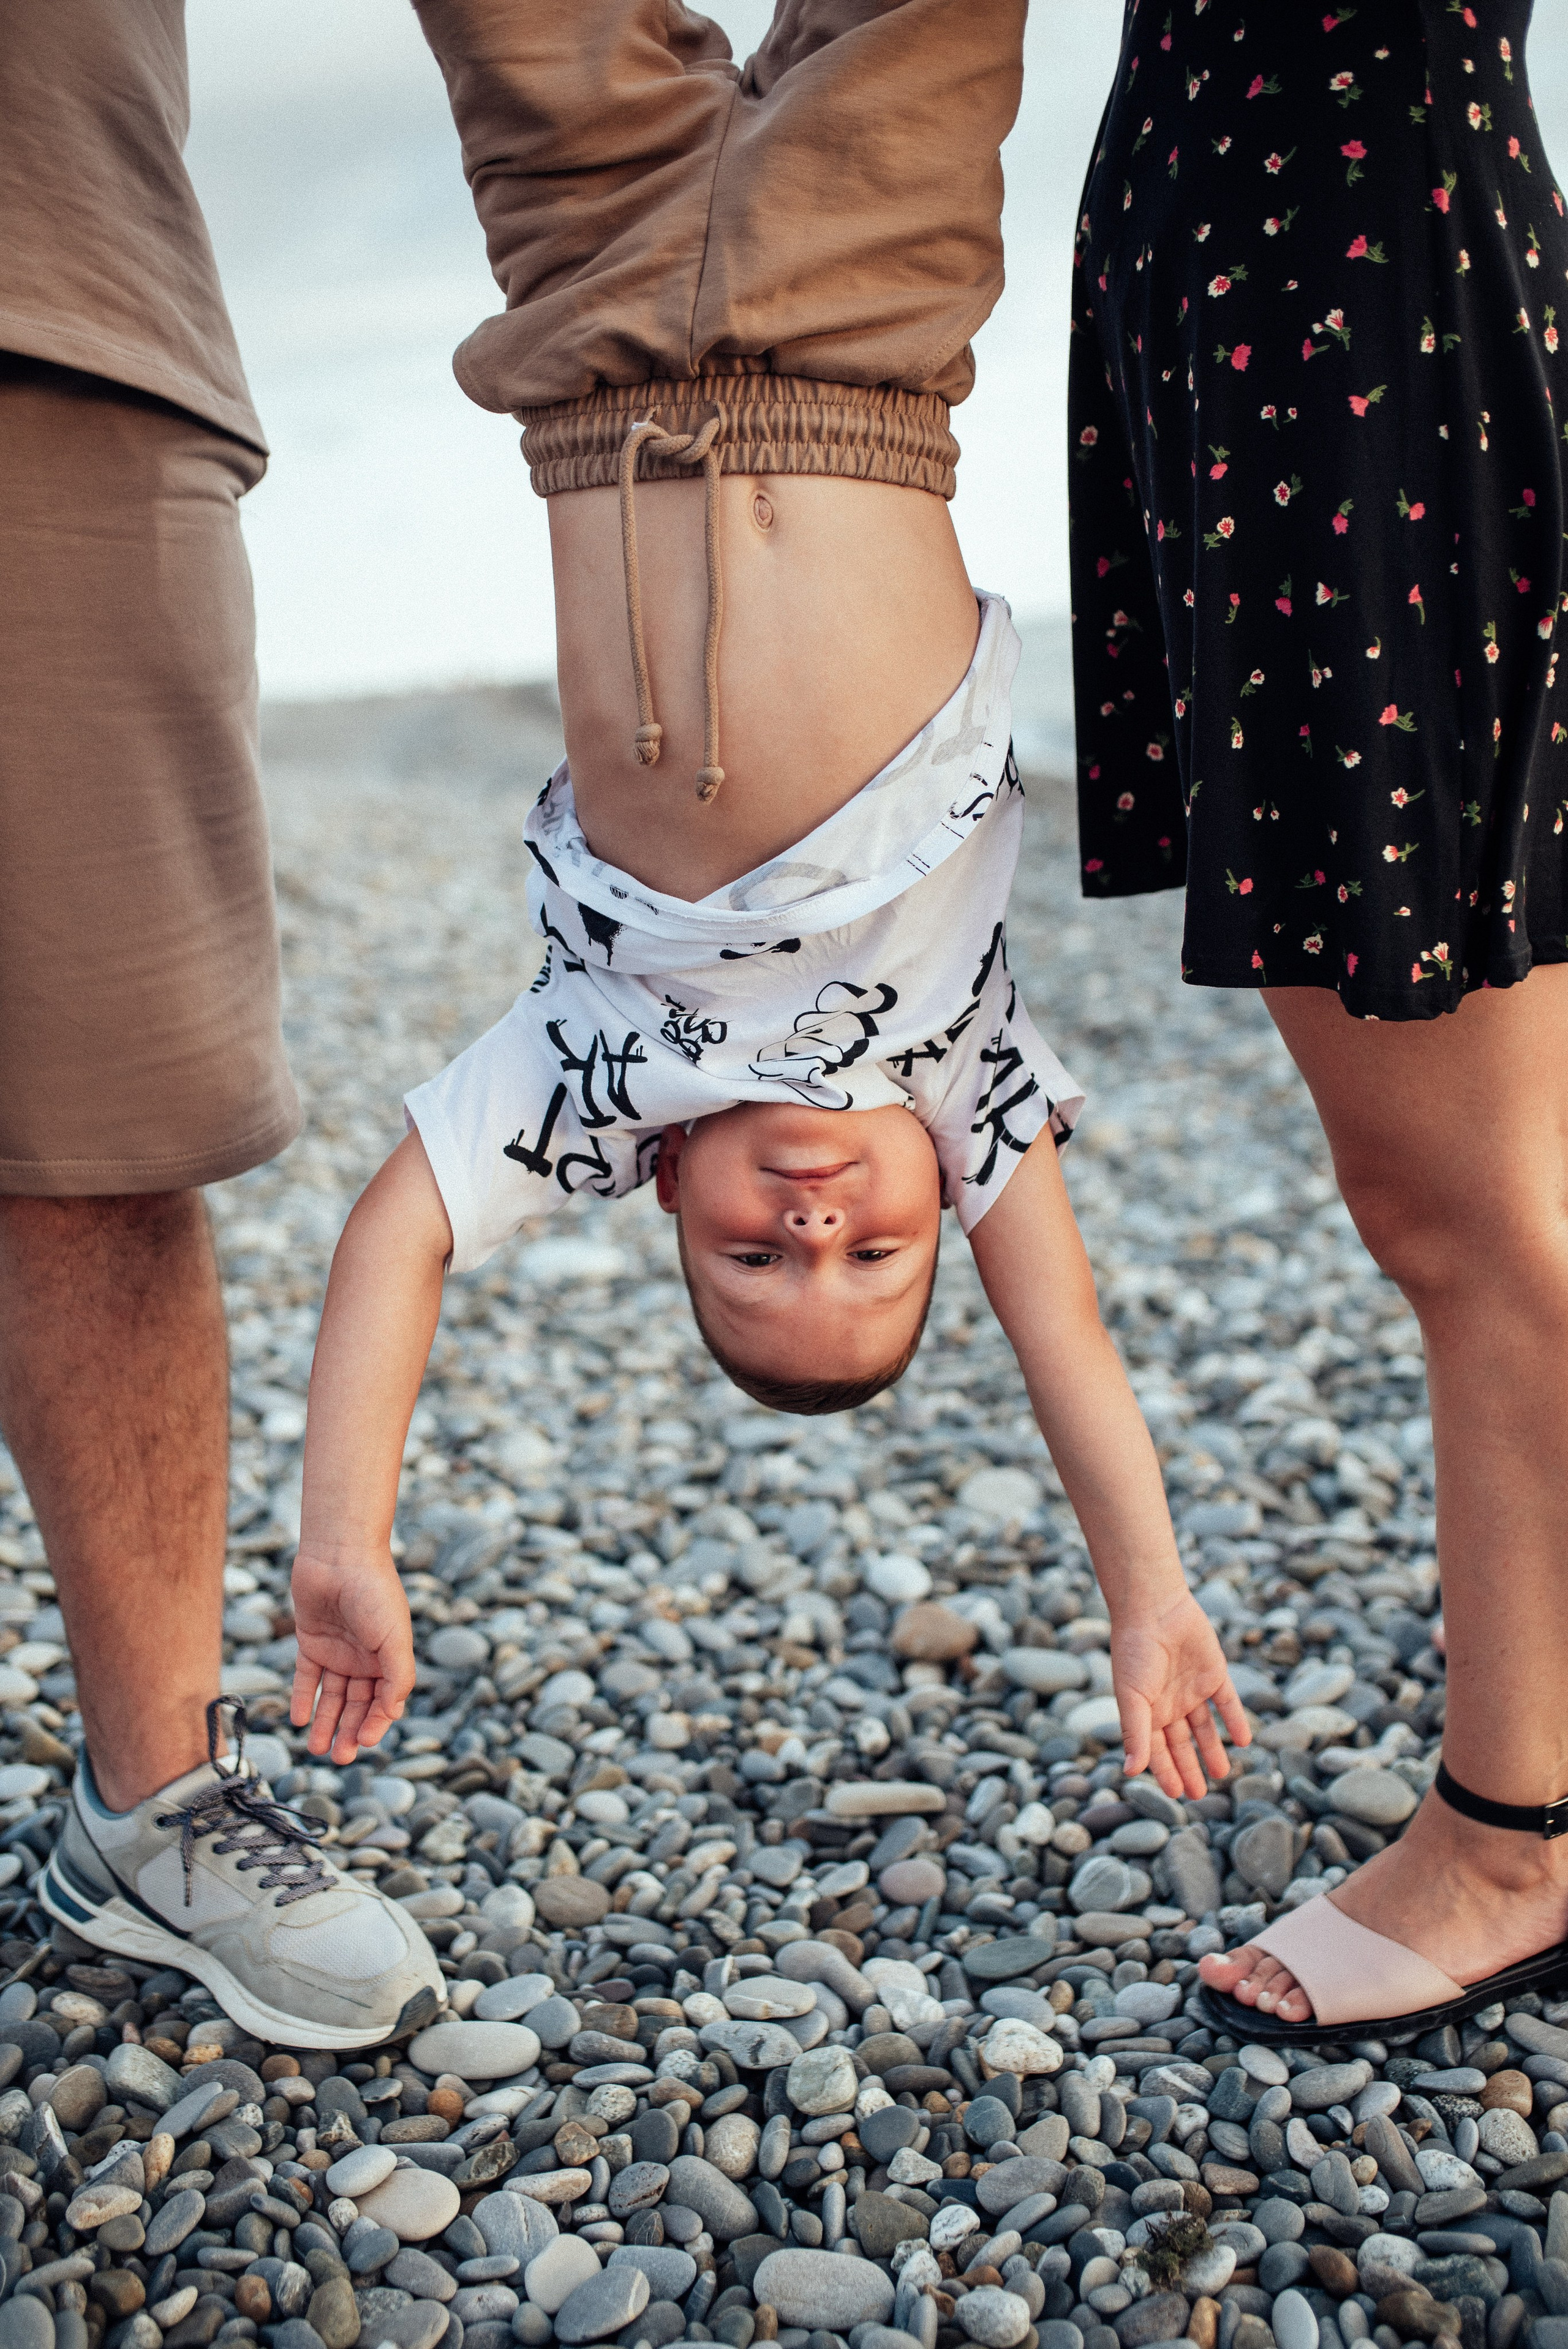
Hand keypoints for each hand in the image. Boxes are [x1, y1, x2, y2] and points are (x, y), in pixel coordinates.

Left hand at [290, 1547, 415, 1763]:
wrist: (339, 1556)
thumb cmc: (374, 1592)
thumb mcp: (394, 1637)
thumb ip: (398, 1676)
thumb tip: (392, 1713)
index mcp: (390, 1658)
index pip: (385, 1701)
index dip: (376, 1724)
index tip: (364, 1742)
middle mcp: (365, 1658)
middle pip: (357, 1704)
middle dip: (349, 1731)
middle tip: (339, 1758)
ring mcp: (337, 1651)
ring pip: (332, 1696)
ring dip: (325, 1723)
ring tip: (316, 1749)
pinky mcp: (311, 1642)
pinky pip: (308, 1677)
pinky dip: (304, 1698)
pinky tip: (299, 1719)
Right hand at [1110, 1586, 1251, 1798]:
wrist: (1155, 1608)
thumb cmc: (1134, 1652)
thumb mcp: (1131, 1697)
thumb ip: (1135, 1734)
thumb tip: (1130, 1773)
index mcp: (1147, 1710)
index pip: (1157, 1749)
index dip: (1166, 1771)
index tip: (1177, 1794)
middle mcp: (1170, 1703)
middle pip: (1182, 1743)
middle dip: (1189, 1767)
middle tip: (1199, 1794)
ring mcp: (1192, 1689)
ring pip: (1206, 1728)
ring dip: (1214, 1749)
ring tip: (1222, 1773)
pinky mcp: (1214, 1674)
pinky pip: (1227, 1702)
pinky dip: (1235, 1720)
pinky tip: (1245, 1740)